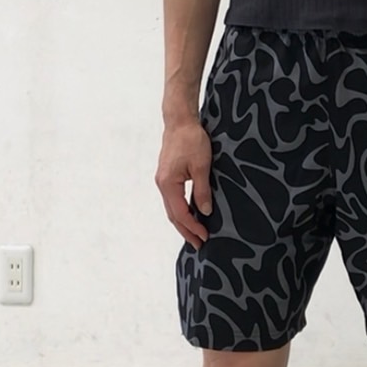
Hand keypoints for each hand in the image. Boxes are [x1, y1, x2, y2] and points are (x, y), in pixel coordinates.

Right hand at [155, 119, 212, 248]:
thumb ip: (202, 190)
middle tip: (199, 244)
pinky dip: (181, 210)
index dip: (193, 227)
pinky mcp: (167, 176)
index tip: (205, 237)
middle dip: (186, 231)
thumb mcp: (202, 166)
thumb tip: (204, 212)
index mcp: (168, 184)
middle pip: (173, 215)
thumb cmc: (191, 140)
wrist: (180, 121)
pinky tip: (190, 215)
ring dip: (183, 222)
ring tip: (195, 234)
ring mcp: (163, 180)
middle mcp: (162, 185)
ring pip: (172, 208)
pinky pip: (173, 199)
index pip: (180, 213)